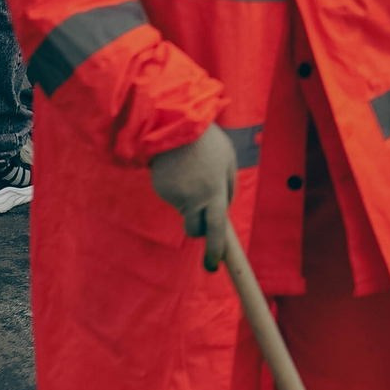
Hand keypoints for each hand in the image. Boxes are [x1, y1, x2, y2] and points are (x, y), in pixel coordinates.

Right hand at [149, 123, 237, 267]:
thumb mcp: (228, 159)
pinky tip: (178, 168)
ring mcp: (174, 196)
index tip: (213, 266)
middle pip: (195, 229)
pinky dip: (176, 188)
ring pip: (183, 210)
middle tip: (200, 219)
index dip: (215, 250)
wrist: (173, 123)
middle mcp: (193, 198)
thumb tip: (223, 209)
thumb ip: (228, 185)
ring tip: (191, 171)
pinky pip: (172, 197)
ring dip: (188, 201)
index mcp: (214, 191)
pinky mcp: (161, 190)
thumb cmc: (206, 141)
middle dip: (199, 229)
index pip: (216, 229)